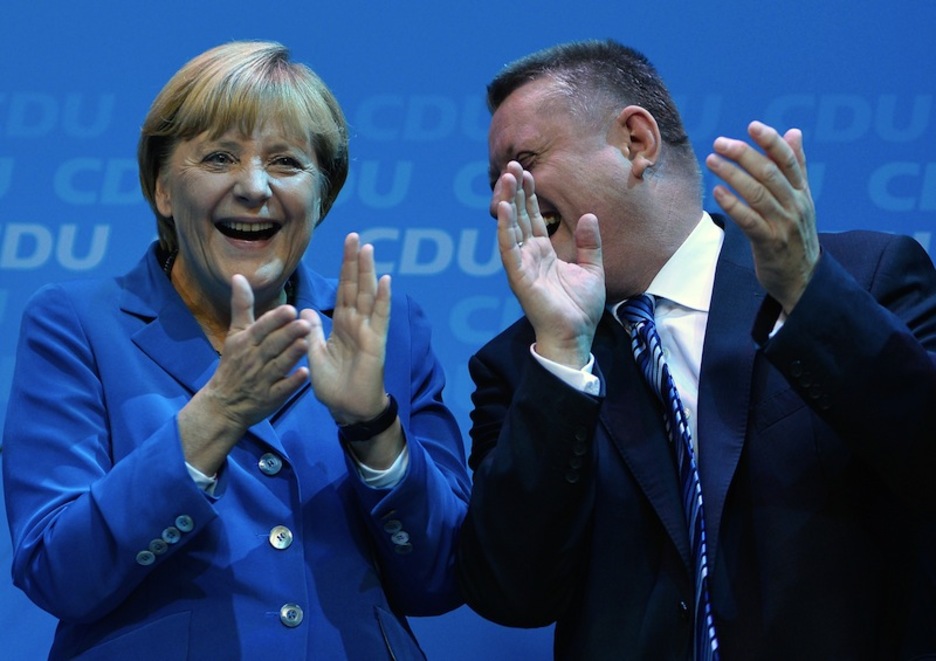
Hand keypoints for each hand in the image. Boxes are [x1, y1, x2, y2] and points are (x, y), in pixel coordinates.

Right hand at [180, 274, 311, 473]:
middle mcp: (253, 360)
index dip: (274, 320)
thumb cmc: (234, 363)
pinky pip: (282, 390)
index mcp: (245, 343)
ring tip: (307, 343)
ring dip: (292, 355)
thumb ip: (241, 306)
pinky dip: (292, 383)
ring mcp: (262, 380)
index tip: (290, 309)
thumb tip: (238, 276)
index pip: (260, 329)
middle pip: (272, 346)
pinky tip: (305, 373)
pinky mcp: (270, 398)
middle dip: (287, 334)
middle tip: (305, 323)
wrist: (224, 404)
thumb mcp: (235, 334)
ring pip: (279, 366)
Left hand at [302, 233, 390, 424]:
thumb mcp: (315, 354)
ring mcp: (368, 331)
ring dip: (368, 273)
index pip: (343, 290)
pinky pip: (380, 318)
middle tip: (353, 236)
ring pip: (368, 296)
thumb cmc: (334, 385)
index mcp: (342, 325)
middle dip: (354, 262)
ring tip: (367, 249)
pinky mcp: (376, 343)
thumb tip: (306, 311)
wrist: (348, 409)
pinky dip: (383, 299)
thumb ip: (313, 331)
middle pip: (356, 287)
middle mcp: (357, 324)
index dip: (344, 268)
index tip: (345, 246)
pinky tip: (386, 281)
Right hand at [494, 161, 604, 367]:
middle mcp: (529, 256)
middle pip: (519, 217)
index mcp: (544, 253)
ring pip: (510, 227)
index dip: (529, 195)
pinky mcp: (518, 276)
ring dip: (507, 201)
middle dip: (515, 191)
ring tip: (505, 178)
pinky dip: (504, 227)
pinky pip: (508, 248)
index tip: (527, 172)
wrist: (576, 335)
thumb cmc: (581, 309)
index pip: (533, 218)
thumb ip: (590, 243)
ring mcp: (521, 265)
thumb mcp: (592, 269)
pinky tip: (503, 208)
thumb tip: (590, 215)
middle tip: (511, 165)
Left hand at [706, 121, 819, 312]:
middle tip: (720, 143)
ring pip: (757, 194)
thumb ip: (796, 166)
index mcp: (802, 192)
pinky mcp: (769, 243)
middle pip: (769, 173)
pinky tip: (718, 192)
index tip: (752, 126)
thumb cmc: (796, 235)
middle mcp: (795, 205)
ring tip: (712, 161)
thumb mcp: (802, 199)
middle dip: (744, 155)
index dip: (771, 141)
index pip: (789, 160)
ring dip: (732, 175)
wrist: (804, 278)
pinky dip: (733, 204)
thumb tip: (793, 132)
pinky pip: (749, 220)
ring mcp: (783, 224)